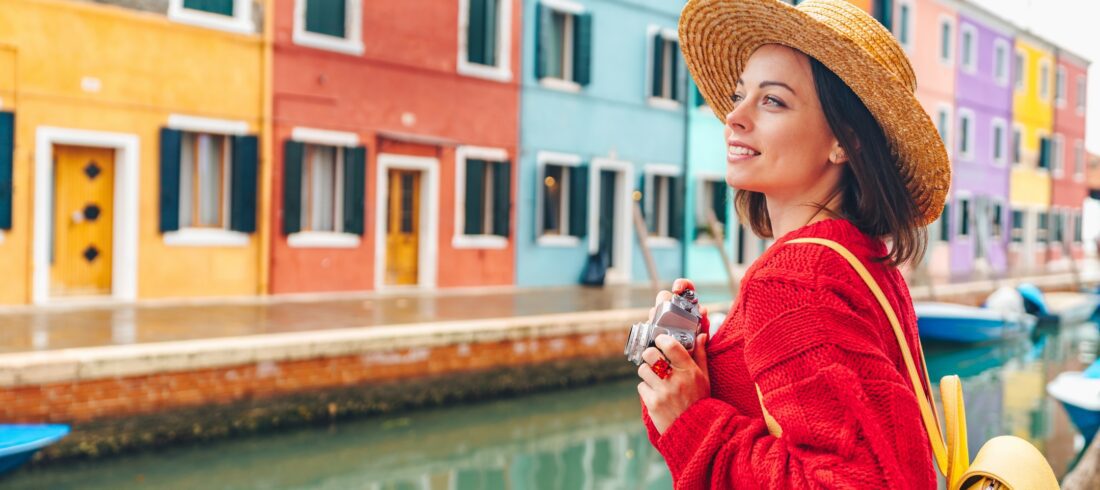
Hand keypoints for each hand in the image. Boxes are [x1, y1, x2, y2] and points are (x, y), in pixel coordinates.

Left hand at [639, 278, 710, 434]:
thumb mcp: (705, 378)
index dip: (661, 339)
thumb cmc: (700, 401)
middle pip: (650, 354)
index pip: (671, 345)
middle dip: (649, 354)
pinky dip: (646, 389)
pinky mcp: (653, 403)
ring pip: (642, 370)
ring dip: (647, 373)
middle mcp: (676, 380)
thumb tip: (702, 335)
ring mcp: (663, 392)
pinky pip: (641, 387)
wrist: (695, 431)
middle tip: (653, 359)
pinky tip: (656, 394)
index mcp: (690, 371)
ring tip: (655, 379)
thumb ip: (701, 355)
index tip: (660, 340)